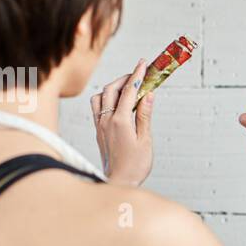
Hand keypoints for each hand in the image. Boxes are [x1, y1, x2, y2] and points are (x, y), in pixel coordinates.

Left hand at [92, 59, 153, 186]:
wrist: (119, 182)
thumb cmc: (135, 166)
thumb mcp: (145, 139)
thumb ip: (144, 115)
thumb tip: (148, 94)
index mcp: (120, 121)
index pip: (129, 91)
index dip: (137, 75)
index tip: (143, 63)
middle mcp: (106, 120)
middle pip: (112, 89)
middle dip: (125, 78)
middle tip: (139, 73)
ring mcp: (99, 125)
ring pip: (100, 96)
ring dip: (113, 87)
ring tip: (127, 86)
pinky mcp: (98, 131)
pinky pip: (96, 107)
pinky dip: (105, 98)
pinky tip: (115, 102)